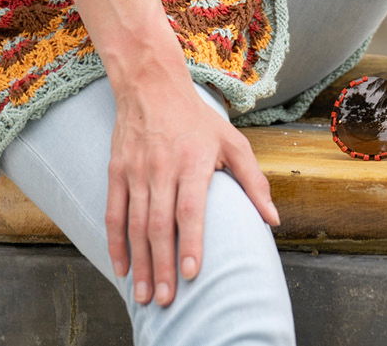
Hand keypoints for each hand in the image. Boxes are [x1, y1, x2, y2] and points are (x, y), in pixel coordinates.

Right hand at [106, 75, 279, 307]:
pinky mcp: (117, 171)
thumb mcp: (232, 141)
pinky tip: (122, 268)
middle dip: (162, 265)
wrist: (151, 85)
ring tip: (145, 294)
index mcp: (193, 161)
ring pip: (135, 224)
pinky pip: (114, 213)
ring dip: (140, 262)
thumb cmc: (197, 118)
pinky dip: (116, 243)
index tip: (191, 274)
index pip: (190, 208)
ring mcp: (136, 170)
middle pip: (160, 224)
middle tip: (166, 300)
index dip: (189, 242)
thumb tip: (272, 219)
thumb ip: (253, 180)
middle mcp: (162, 168)